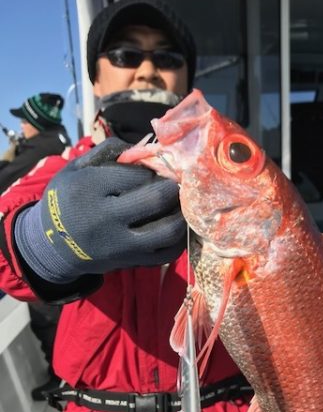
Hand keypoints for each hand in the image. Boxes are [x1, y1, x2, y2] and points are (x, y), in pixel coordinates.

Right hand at [14, 138, 185, 282]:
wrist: (52, 244)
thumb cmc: (67, 199)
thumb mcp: (76, 167)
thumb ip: (109, 151)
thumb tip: (147, 149)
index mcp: (89, 188)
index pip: (138, 174)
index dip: (154, 170)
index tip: (157, 171)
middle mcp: (106, 217)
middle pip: (157, 198)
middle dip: (174, 187)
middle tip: (177, 184)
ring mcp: (120, 244)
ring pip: (168, 230)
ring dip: (182, 214)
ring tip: (181, 204)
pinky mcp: (129, 262)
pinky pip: (166, 254)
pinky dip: (178, 240)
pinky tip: (176, 227)